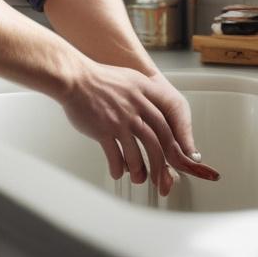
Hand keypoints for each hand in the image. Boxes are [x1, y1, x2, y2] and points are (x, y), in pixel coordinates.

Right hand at [56, 61, 220, 196]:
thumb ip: (145, 97)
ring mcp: (121, 119)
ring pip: (138, 153)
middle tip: (163, 179)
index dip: (179, 143)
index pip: (170, 121)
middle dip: (162, 165)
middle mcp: (136, 106)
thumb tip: (157, 118)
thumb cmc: (99, 80)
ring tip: (139, 178)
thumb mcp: (130, 80)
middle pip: (158, 142)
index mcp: (145, 92)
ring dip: (140, 171)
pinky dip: (118, 168)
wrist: (74, 77)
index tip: (183, 158)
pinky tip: (118, 172)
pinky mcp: (104, 129)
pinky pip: (116, 156)